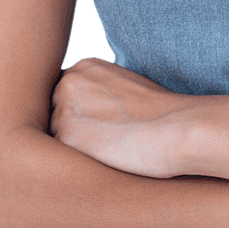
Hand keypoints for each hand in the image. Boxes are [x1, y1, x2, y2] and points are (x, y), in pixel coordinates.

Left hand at [49, 58, 200, 177]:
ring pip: (55, 136)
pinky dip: (76, 161)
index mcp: (84, 66)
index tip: (104, 124)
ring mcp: (64, 107)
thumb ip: (97, 92)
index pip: (65, 96)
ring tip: (106, 149)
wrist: (174, 128)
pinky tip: (102, 159)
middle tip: (104, 138)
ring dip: (73, 147)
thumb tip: (82, 113)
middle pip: (54, 113)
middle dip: (72, 128)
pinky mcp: (66, 136)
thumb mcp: (123, 85)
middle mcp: (68, 81)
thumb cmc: (158, 112)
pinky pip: (60, 155)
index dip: (82, 114)